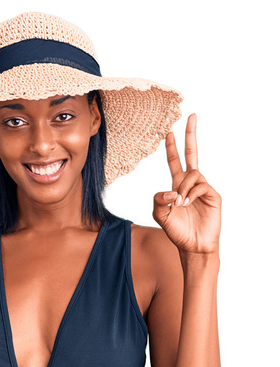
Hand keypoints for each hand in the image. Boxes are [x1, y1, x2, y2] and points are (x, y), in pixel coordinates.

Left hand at [152, 113, 220, 254]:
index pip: (174, 162)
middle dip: (190, 135)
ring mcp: (203, 188)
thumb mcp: (160, 215)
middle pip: (192, 154)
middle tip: (191, 116)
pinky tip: (187, 203)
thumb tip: (172, 189)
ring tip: (179, 203)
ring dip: (183, 187)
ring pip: (193, 173)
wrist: (193, 246)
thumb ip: (158, 200)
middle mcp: (190, 184)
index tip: (167, 133)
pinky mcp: (213, 195)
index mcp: (177, 186)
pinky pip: (201, 185)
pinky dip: (192, 193)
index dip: (171, 148)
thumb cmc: (177, 232)